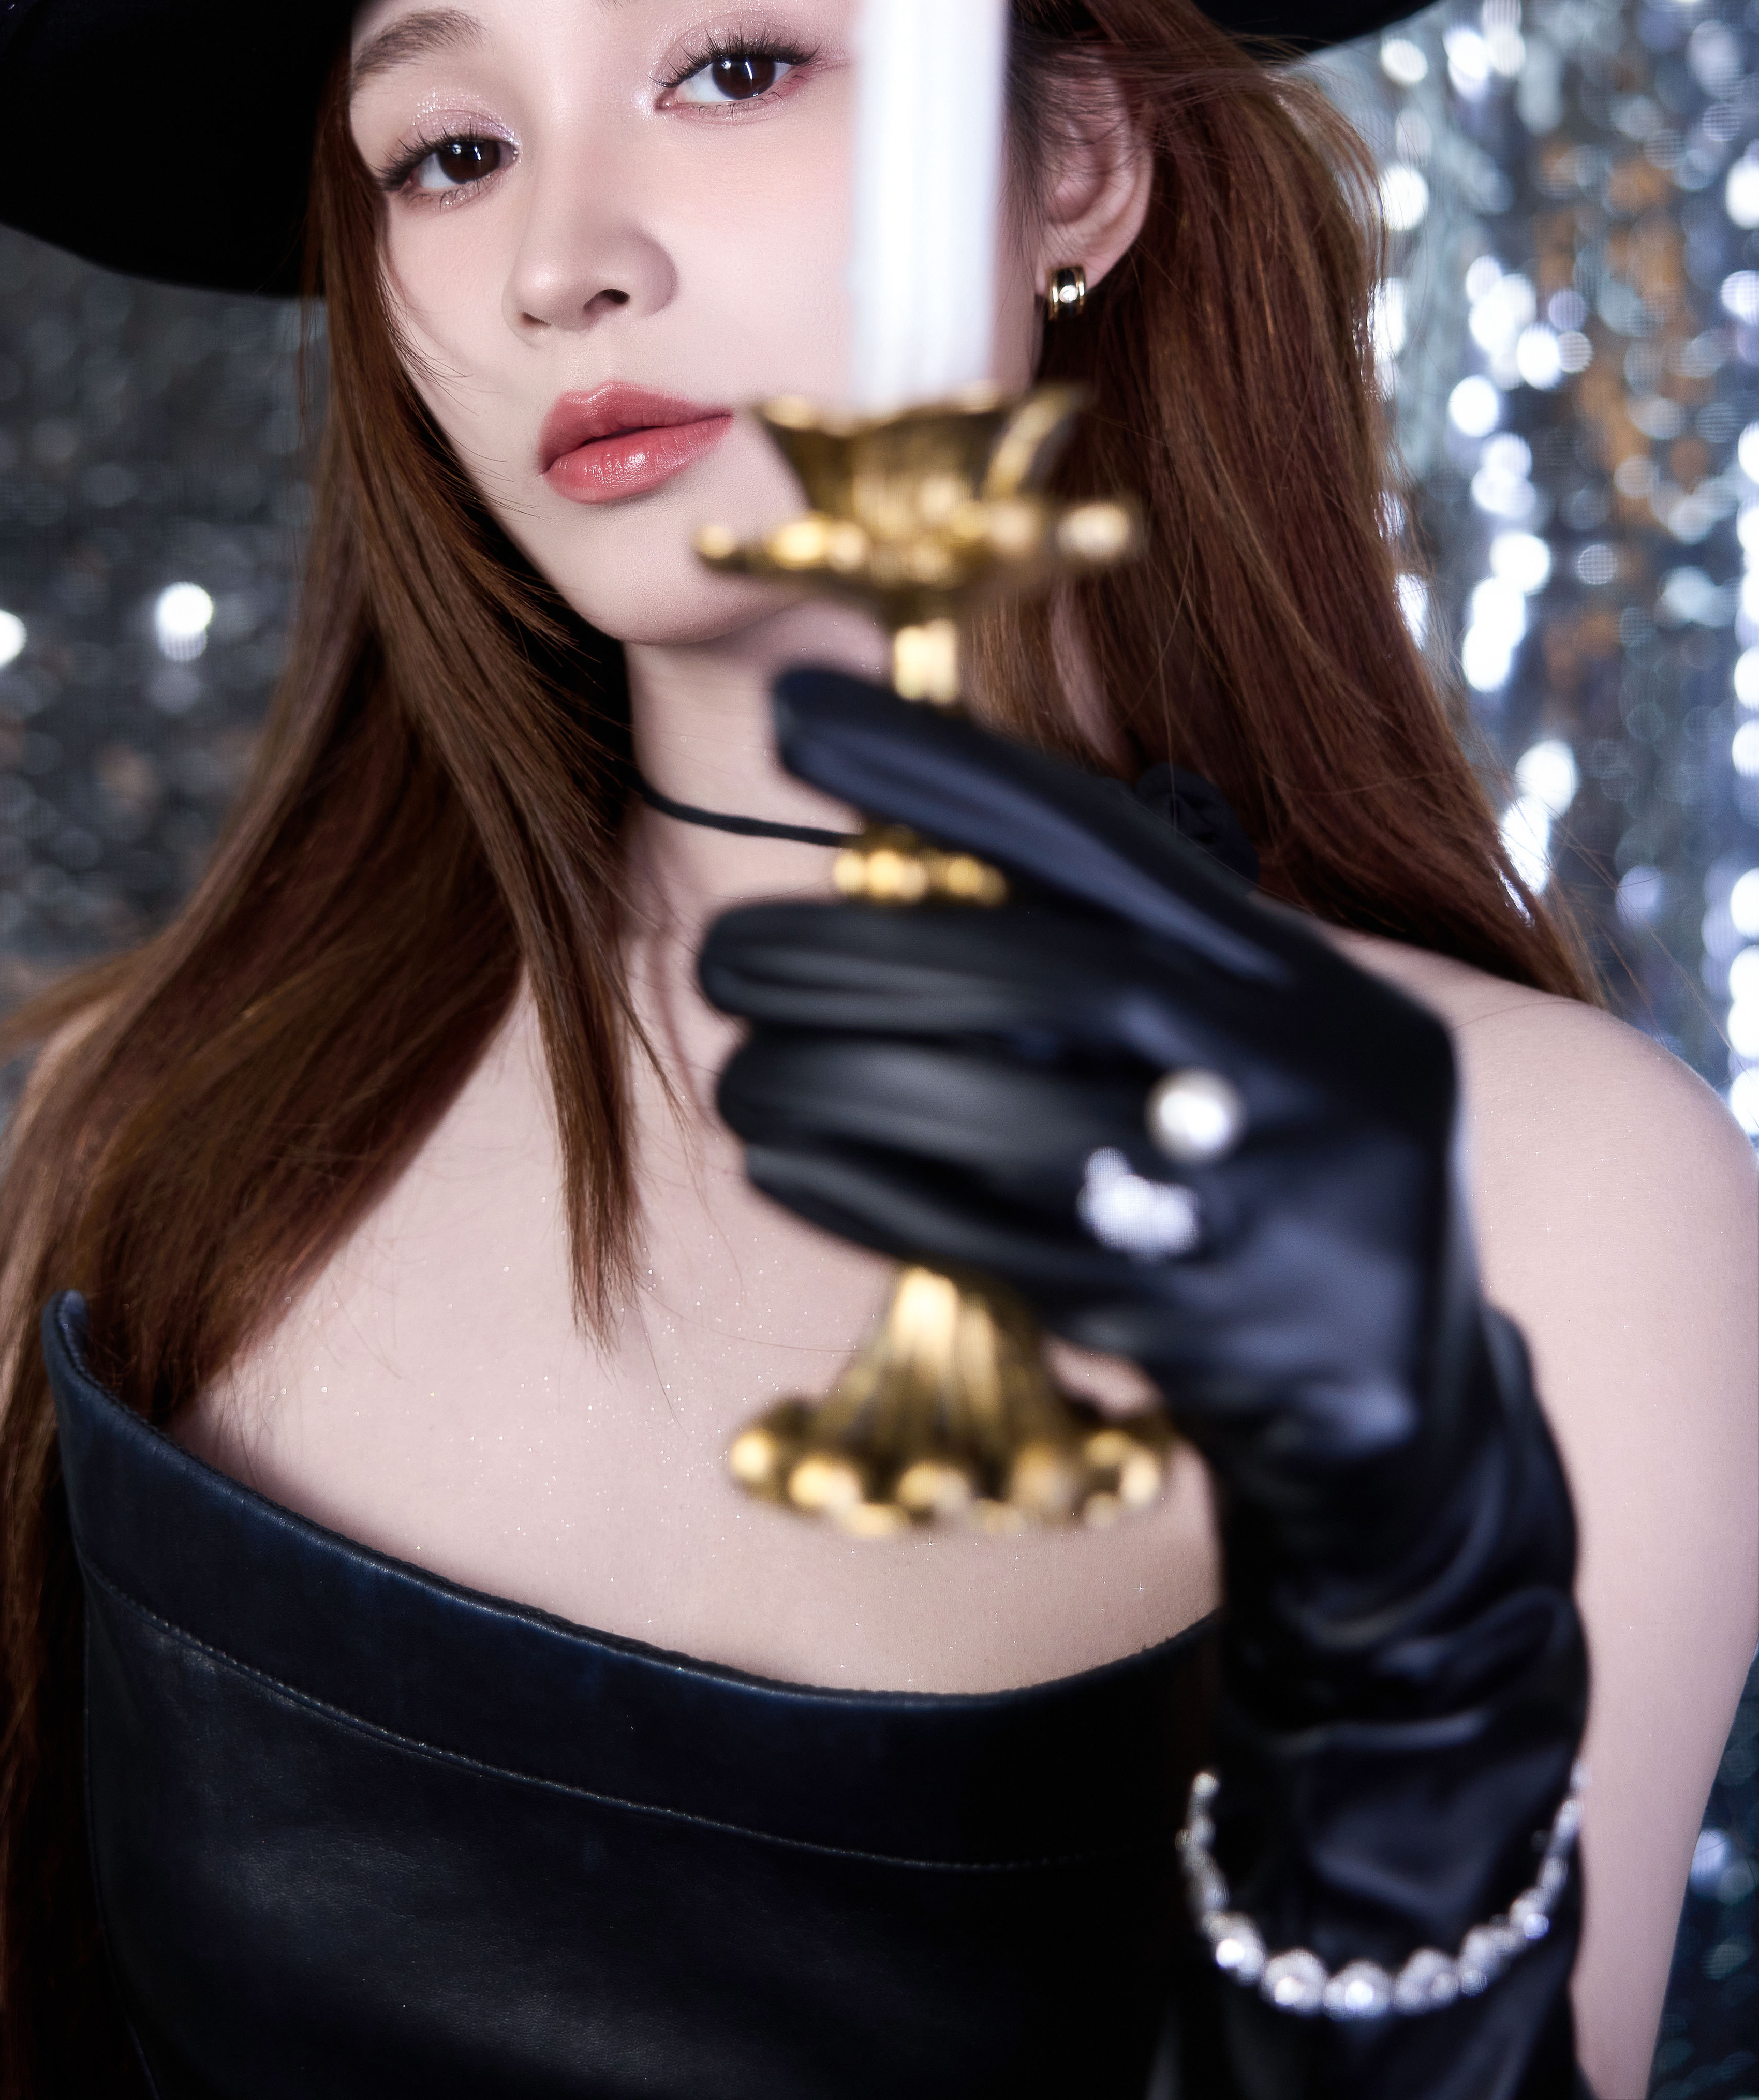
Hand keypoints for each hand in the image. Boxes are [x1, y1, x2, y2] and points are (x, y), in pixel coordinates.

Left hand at [702, 667, 1474, 1540]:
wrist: (1413, 1422)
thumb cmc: (1284, 1181)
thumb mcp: (1266, 1040)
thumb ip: (1134, 953)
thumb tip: (913, 857)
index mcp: (1300, 973)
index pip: (1102, 839)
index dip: (942, 769)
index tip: (795, 720)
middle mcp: (1298, 1067)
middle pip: (1048, 979)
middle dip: (864, 957)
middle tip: (729, 952)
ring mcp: (1257, 1202)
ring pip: (1010, 1119)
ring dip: (843, 1083)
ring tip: (735, 1064)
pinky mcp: (1196, 1327)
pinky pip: (997, 1244)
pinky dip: (872, 1193)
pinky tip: (783, 1160)